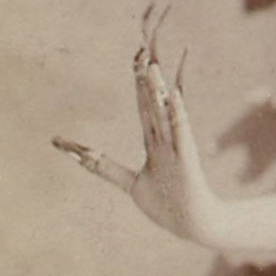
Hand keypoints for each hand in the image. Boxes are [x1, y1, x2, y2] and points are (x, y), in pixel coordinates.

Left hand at [54, 6, 217, 245]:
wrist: (198, 225)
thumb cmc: (165, 207)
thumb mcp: (130, 185)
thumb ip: (103, 168)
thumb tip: (77, 156)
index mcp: (153, 143)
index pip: (143, 105)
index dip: (138, 82)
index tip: (134, 57)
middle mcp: (163, 141)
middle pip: (151, 103)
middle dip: (143, 78)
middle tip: (138, 50)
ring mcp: (175, 149)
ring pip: (163, 114)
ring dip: (156, 90)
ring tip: (150, 65)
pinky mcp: (187, 161)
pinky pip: (181, 133)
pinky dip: (176, 114)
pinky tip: (172, 97)